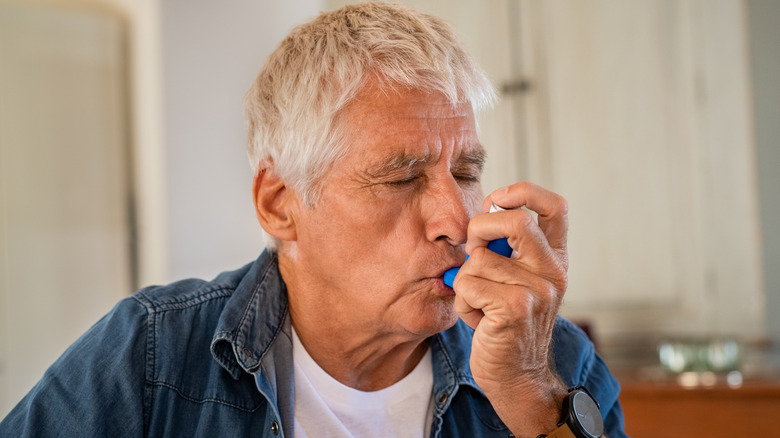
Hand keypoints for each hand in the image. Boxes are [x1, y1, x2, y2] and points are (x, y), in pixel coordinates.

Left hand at [452, 182, 568, 436]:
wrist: (518, 377)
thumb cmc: (505, 324)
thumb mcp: (514, 282)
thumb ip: (505, 249)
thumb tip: (482, 214)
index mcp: (555, 259)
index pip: (555, 206)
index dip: (524, 192)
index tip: (498, 200)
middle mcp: (553, 272)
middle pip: (516, 221)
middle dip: (480, 230)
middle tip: (474, 253)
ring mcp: (537, 290)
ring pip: (479, 258)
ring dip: (466, 281)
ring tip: (480, 304)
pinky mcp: (515, 308)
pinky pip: (469, 284)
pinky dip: (463, 302)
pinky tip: (478, 319)